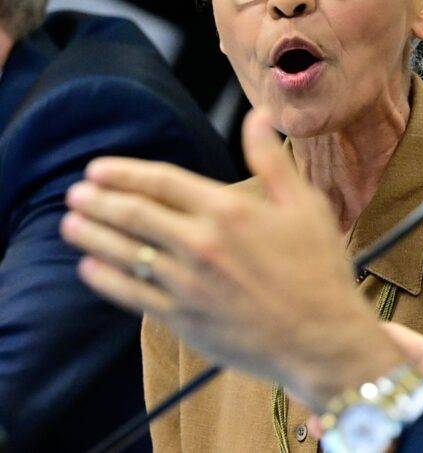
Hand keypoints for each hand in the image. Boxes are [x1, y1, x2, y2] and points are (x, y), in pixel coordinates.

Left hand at [60, 109, 403, 408]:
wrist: (321, 337)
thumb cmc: (319, 268)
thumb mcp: (306, 205)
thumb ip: (271, 161)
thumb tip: (257, 116)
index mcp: (229, 211)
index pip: (162, 182)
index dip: (124, 173)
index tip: (97, 169)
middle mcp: (201, 244)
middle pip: (134, 215)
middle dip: (98, 201)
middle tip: (75, 193)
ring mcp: (188, 283)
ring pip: (124, 253)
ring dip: (92, 236)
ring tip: (70, 223)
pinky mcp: (182, 318)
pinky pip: (131, 294)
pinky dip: (105, 279)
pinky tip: (90, 268)